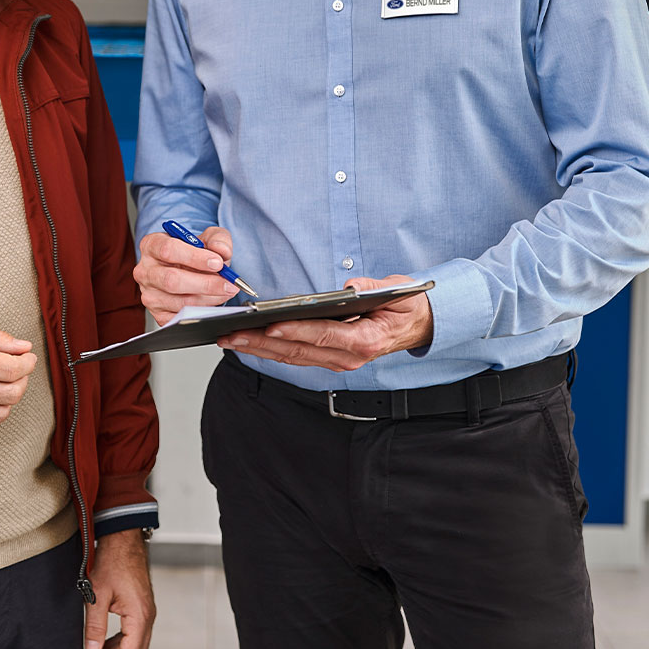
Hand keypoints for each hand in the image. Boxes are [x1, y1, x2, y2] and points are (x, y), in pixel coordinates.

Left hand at [85, 529, 154, 648]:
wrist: (122, 539)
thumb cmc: (112, 561)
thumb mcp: (97, 595)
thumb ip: (95, 626)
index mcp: (139, 615)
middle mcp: (147, 615)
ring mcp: (146, 611)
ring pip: (136, 643)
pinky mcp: (141, 606)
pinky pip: (134, 632)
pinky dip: (120, 641)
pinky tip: (104, 642)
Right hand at [134, 225, 238, 324]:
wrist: (189, 269)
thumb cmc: (194, 253)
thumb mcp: (208, 238)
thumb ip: (218, 239)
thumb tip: (221, 251)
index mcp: (151, 245)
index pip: (168, 250)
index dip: (195, 257)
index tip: (217, 262)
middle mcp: (145, 270)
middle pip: (172, 280)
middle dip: (206, 283)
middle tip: (228, 283)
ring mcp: (149, 294)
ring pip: (179, 302)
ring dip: (208, 299)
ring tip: (225, 292)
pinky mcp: (157, 313)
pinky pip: (181, 317)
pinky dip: (202, 311)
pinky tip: (214, 302)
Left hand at [219, 275, 432, 371]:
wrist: (419, 326)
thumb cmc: (406, 306)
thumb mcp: (397, 291)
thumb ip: (373, 287)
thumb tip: (350, 287)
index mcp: (364, 340)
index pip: (322, 335)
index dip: (294, 331)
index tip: (268, 325)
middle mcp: (348, 356)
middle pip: (297, 351)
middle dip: (261, 343)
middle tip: (231, 334)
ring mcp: (337, 361)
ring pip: (291, 357)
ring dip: (258, 349)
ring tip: (229, 338)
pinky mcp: (329, 359)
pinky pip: (295, 356)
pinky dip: (270, 349)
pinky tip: (249, 341)